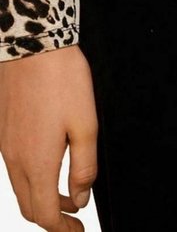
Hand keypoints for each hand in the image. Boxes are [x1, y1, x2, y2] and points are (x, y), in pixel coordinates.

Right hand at [0, 44, 96, 230]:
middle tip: (73, 218)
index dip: (63, 229)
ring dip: (41, 199)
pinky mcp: (5, 131)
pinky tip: (50, 165)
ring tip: (66, 195)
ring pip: (20, 188)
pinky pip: (16, 168)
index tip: (79, 230)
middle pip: (29, 206)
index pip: (45, 215)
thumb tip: (79, 198)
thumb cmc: (61, 79)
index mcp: (36, 162)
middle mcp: (16, 159)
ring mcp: (7, 145)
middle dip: (51, 218)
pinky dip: (32, 179)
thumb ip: (84, 166)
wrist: (32, 45)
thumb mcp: (86, 123)